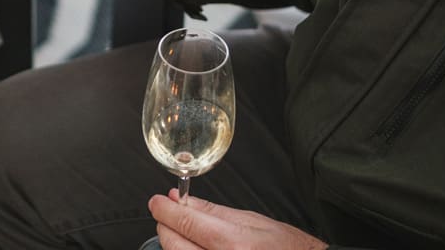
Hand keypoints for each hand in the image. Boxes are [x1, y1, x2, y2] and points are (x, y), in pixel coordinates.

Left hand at [149, 191, 327, 249]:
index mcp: (233, 244)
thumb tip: (179, 199)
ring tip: (186, 234)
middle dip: (166, 226)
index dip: (164, 209)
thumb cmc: (286, 248)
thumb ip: (211, 210)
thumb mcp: (250, 220)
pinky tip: (194, 248)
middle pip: (173, 245)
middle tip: (170, 216)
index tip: (158, 202)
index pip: (184, 222)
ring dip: (175, 245)